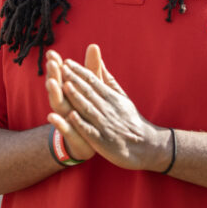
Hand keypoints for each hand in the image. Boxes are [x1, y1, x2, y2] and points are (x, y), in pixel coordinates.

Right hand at [45, 49, 95, 160]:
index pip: (63, 75)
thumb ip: (92, 69)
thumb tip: (94, 45)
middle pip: (58, 88)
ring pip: (58, 105)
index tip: (52, 53)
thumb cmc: (90, 111)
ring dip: (54, 94)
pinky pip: (64, 128)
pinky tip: (52, 116)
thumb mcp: (93, 88)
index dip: (57, 65)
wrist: (90, 142)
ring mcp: (67, 118)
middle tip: (50, 63)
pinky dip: (58, 123)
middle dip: (54, 75)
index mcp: (72, 92)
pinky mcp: (72, 134)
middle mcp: (66, 103)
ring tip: (51, 83)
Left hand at [51, 44, 170, 171]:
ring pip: (88, 108)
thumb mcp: (122, 97)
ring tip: (65, 86)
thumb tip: (100, 62)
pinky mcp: (102, 141)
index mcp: (112, 98)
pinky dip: (81, 123)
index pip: (93, 81)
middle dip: (74, 80)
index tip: (66, 62)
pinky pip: (90, 131)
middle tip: (61, 68)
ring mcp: (104, 125)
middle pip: (89, 92)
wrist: (145, 145)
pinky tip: (71, 116)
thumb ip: (109, 81)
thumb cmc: (131, 120)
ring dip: (76, 97)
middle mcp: (108, 109)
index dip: (79, 71)